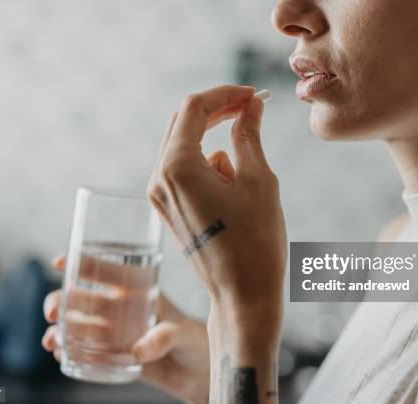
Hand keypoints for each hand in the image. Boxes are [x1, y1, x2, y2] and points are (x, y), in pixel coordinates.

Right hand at [41, 254, 209, 403]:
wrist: (198, 371)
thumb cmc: (195, 340)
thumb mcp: (183, 332)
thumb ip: (163, 338)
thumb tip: (138, 352)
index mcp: (137, 292)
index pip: (107, 271)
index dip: (82, 263)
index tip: (61, 262)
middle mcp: (120, 309)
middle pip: (81, 299)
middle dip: (60, 301)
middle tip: (53, 312)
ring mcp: (113, 333)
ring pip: (76, 325)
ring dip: (58, 329)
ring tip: (53, 341)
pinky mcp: (112, 357)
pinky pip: (83, 352)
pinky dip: (67, 352)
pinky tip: (59, 355)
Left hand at [147, 85, 286, 319]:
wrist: (243, 295)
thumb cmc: (256, 241)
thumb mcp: (259, 180)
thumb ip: (249, 135)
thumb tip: (251, 106)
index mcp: (177, 168)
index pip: (194, 108)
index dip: (225, 94)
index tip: (253, 95)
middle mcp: (158, 179)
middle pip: (183, 123)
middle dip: (218, 112)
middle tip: (252, 109)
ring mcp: (159, 196)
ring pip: (185, 147)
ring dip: (216, 142)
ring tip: (246, 173)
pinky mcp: (167, 208)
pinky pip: (185, 171)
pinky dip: (209, 166)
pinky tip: (232, 193)